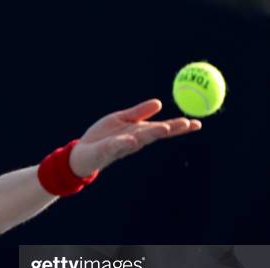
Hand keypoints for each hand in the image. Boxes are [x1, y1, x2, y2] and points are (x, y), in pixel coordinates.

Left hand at [69, 98, 201, 177]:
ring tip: (166, 127)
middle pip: (155, 134)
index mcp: (139, 132)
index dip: (179, 126)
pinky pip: (116, 145)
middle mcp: (133, 140)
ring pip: (139, 139)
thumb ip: (139, 113)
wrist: (82, 153)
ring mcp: (121, 146)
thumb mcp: (121, 119)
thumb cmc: (103, 137)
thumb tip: (160, 103)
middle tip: (188, 124)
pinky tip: (131, 138)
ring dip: (152, 133)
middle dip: (171, 129)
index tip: (196, 123)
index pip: (162, 128)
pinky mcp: (106, 150)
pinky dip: (124, 142)